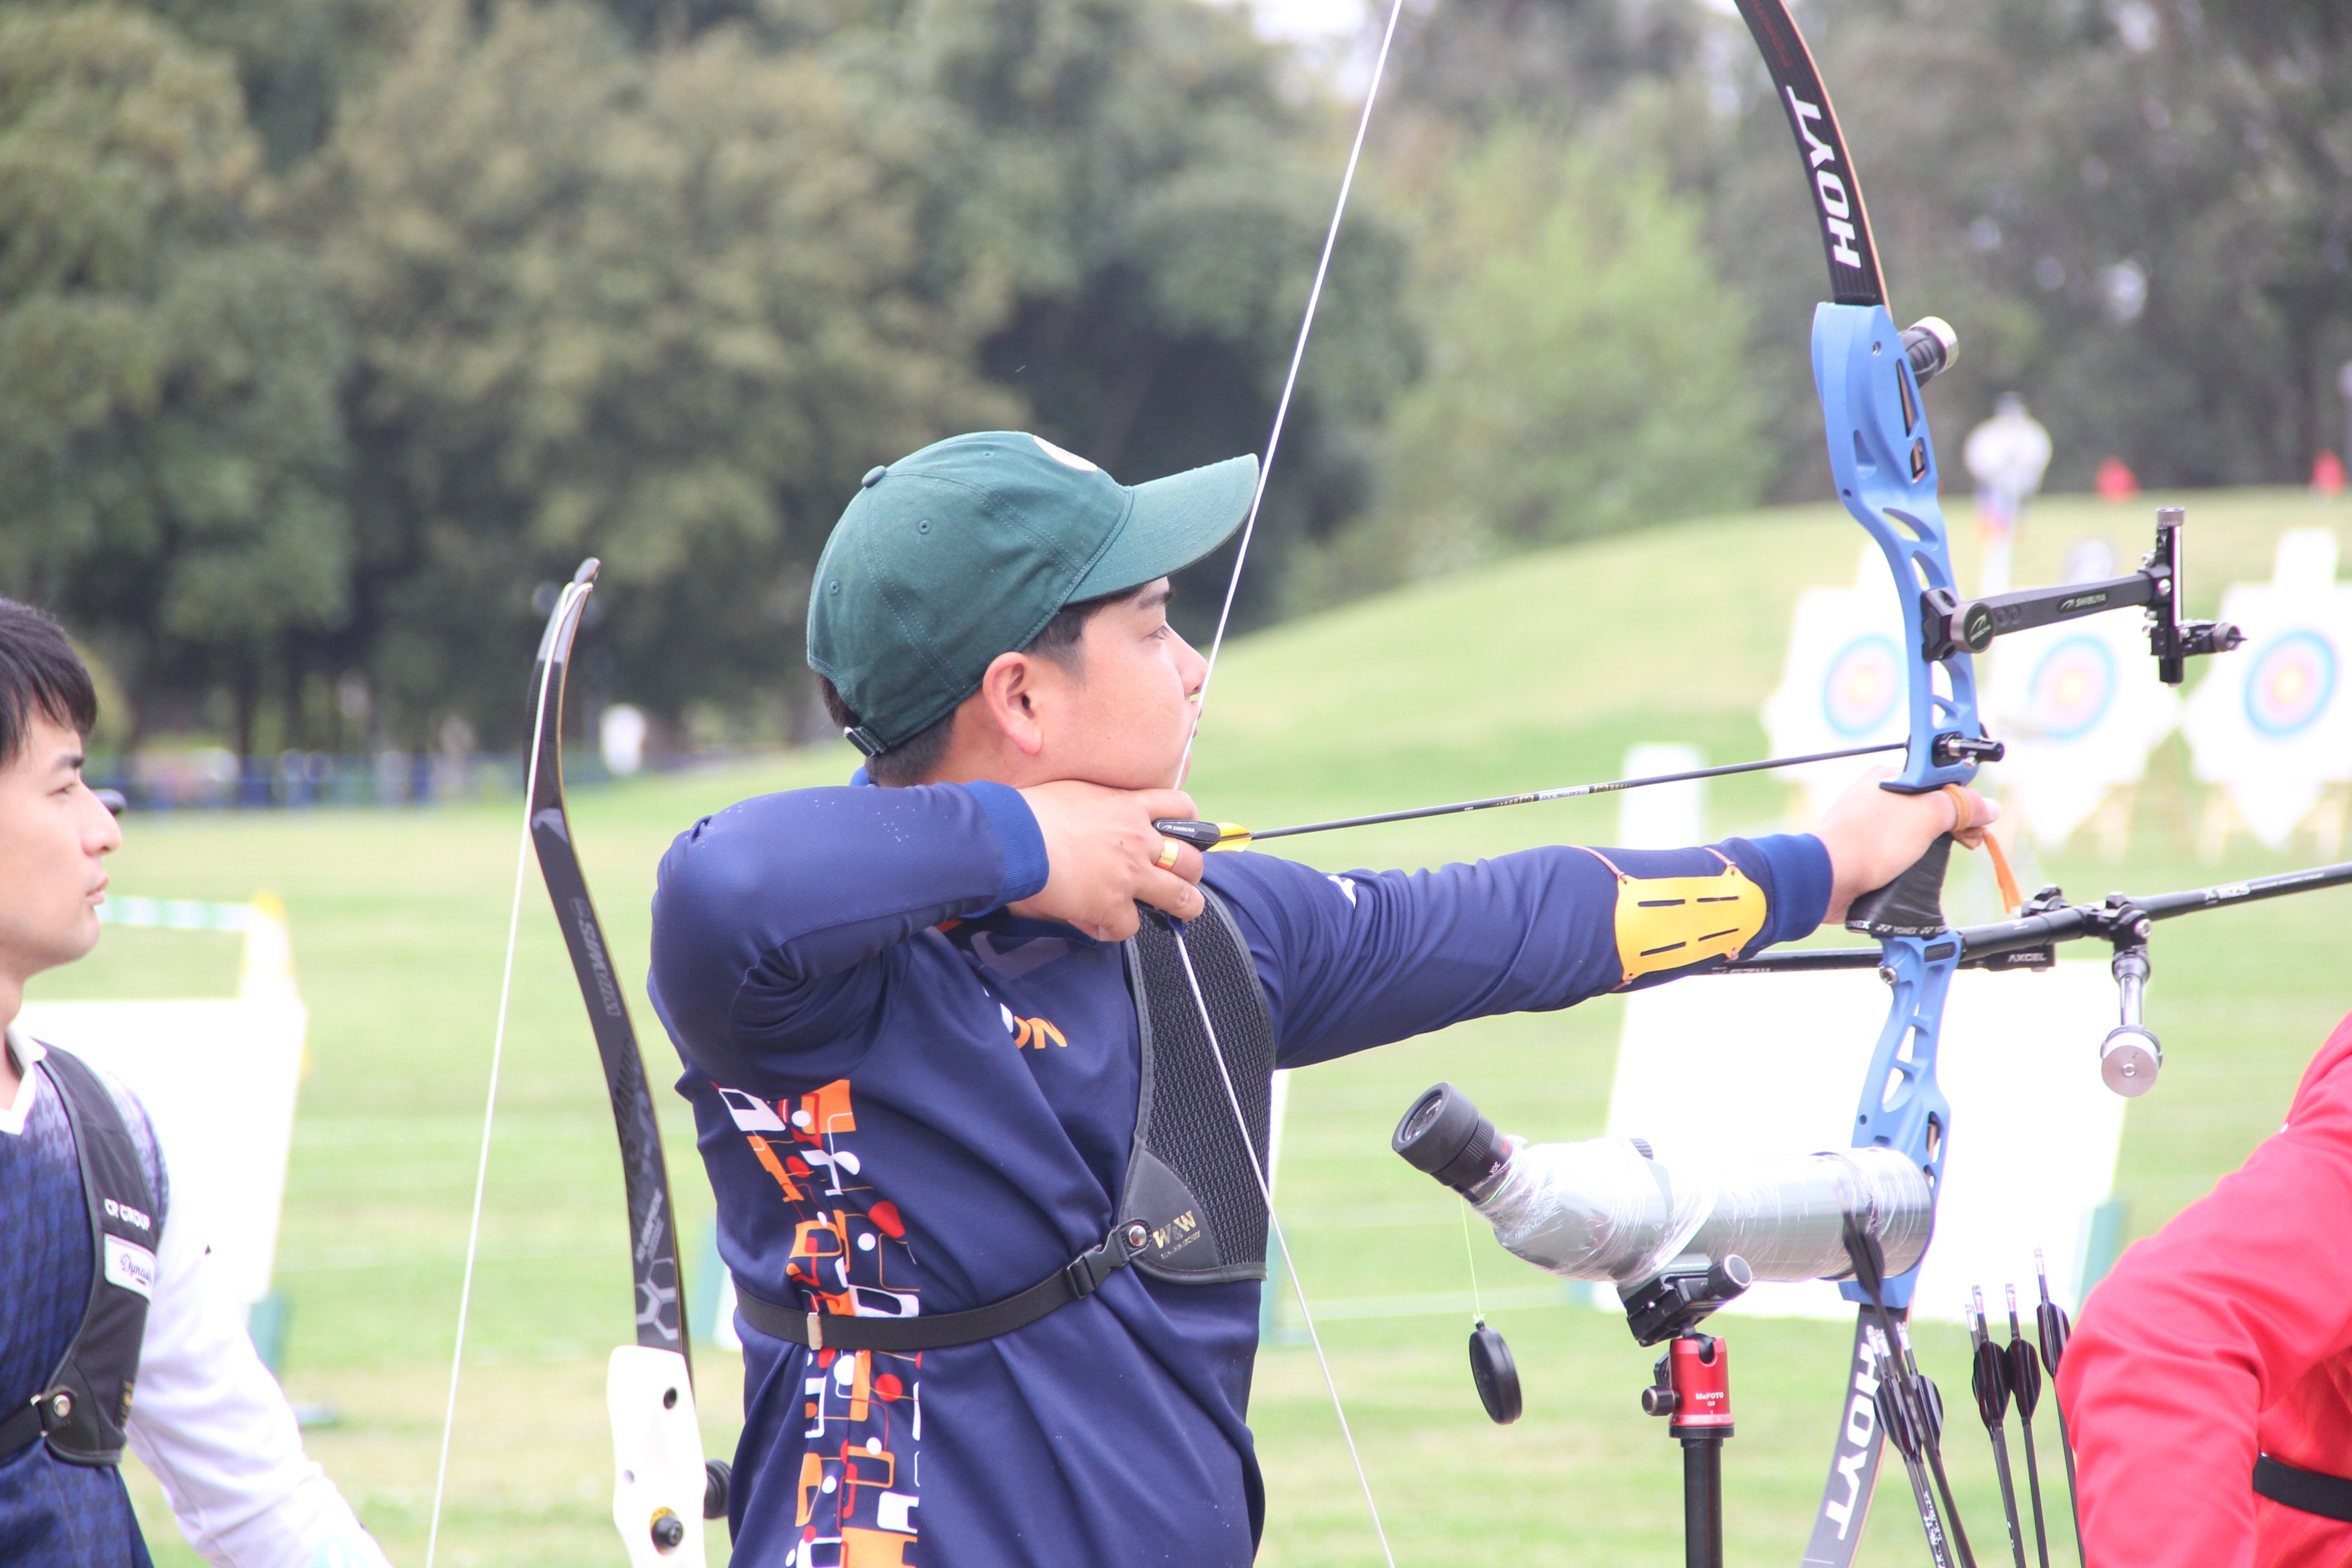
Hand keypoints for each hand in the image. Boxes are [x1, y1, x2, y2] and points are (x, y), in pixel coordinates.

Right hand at [1009, 780, 1205, 940]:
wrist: (1013, 837)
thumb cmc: (1031, 812)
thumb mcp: (1076, 794)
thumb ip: (1099, 810)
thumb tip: (1097, 832)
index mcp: (1129, 807)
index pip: (1180, 807)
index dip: (1190, 823)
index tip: (1185, 833)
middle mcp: (1138, 840)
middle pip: (1190, 860)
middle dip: (1192, 873)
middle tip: (1181, 880)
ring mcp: (1129, 875)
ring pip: (1181, 898)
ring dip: (1182, 907)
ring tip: (1174, 913)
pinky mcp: (1112, 905)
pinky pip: (1129, 928)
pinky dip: (1115, 929)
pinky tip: (1098, 924)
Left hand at [1813, 767, 1998, 924]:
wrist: (1827, 877)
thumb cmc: (1871, 839)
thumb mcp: (1927, 815)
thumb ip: (1960, 807)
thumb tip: (1988, 807)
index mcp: (1888, 777)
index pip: (1937, 781)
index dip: (1961, 800)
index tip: (1975, 821)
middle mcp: (1874, 798)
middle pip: (1927, 810)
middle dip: (1948, 829)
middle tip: (1964, 843)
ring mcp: (1865, 826)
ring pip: (1912, 835)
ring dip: (1928, 851)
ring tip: (1930, 863)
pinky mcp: (1860, 852)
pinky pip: (1895, 855)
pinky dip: (1907, 865)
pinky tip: (1910, 874)